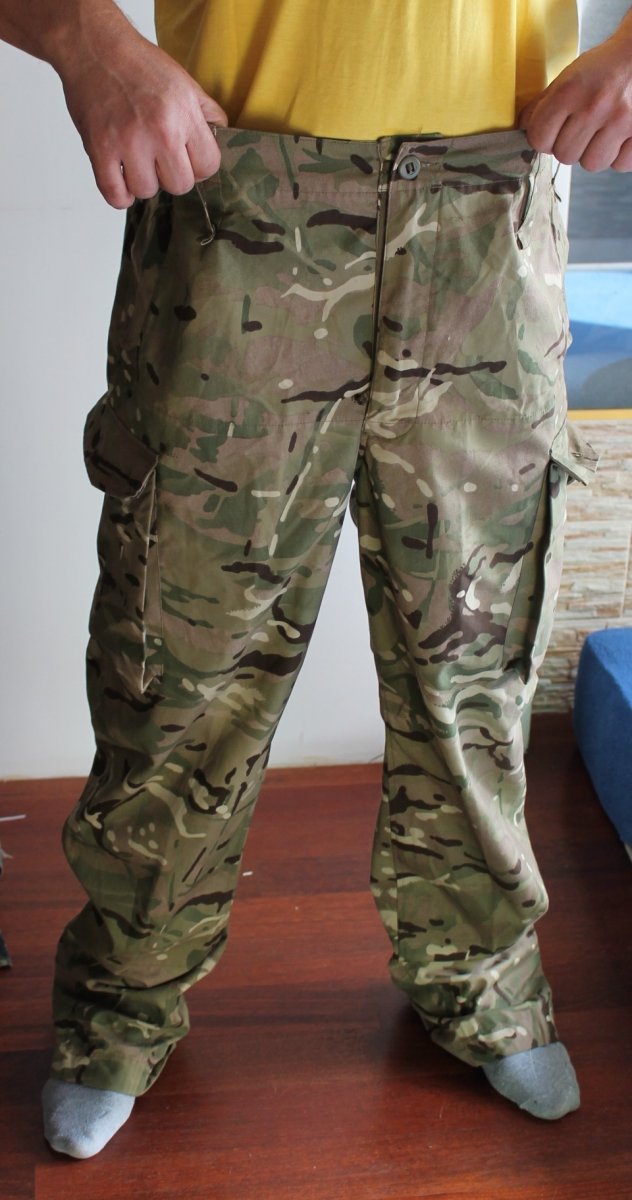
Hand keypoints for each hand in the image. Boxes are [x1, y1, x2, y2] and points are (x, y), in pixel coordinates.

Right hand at [59, 23, 227, 207]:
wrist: (94, 46)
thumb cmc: (137, 63)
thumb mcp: (183, 81)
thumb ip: (206, 112)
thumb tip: (221, 134)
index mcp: (184, 115)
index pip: (208, 166)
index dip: (199, 165)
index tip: (186, 157)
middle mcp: (159, 132)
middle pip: (180, 186)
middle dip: (171, 176)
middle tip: (159, 158)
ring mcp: (128, 143)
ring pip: (146, 192)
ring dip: (142, 181)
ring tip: (136, 160)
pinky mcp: (99, 150)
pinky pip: (115, 195)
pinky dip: (120, 194)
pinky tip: (122, 178)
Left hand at [518, 21, 631, 171]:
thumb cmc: (605, 67)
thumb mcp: (570, 75)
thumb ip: (544, 103)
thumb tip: (522, 127)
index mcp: (570, 90)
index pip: (538, 139)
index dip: (543, 138)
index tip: (551, 131)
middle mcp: (595, 106)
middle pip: (565, 156)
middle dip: (569, 145)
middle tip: (581, 128)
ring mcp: (621, 121)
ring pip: (592, 164)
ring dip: (594, 152)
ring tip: (601, 132)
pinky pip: (620, 164)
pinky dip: (619, 155)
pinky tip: (620, 136)